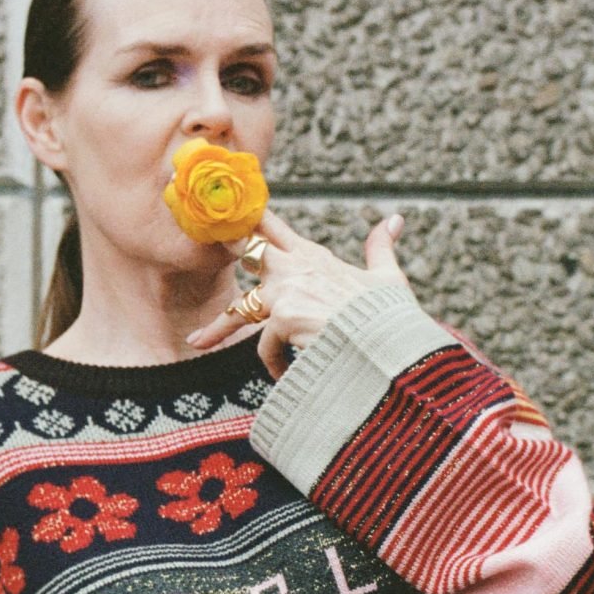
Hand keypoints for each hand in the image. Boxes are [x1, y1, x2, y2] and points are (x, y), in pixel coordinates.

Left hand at [186, 207, 410, 380]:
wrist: (392, 347)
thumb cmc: (390, 317)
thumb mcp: (388, 279)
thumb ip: (382, 248)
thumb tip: (395, 220)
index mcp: (315, 256)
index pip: (273, 227)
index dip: (249, 217)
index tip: (226, 214)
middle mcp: (296, 266)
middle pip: (246, 250)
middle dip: (225, 245)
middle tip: (208, 244)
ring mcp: (287, 290)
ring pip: (240, 308)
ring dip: (218, 327)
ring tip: (198, 341)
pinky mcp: (284, 317)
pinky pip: (265, 345)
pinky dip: (274, 365)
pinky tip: (283, 379)